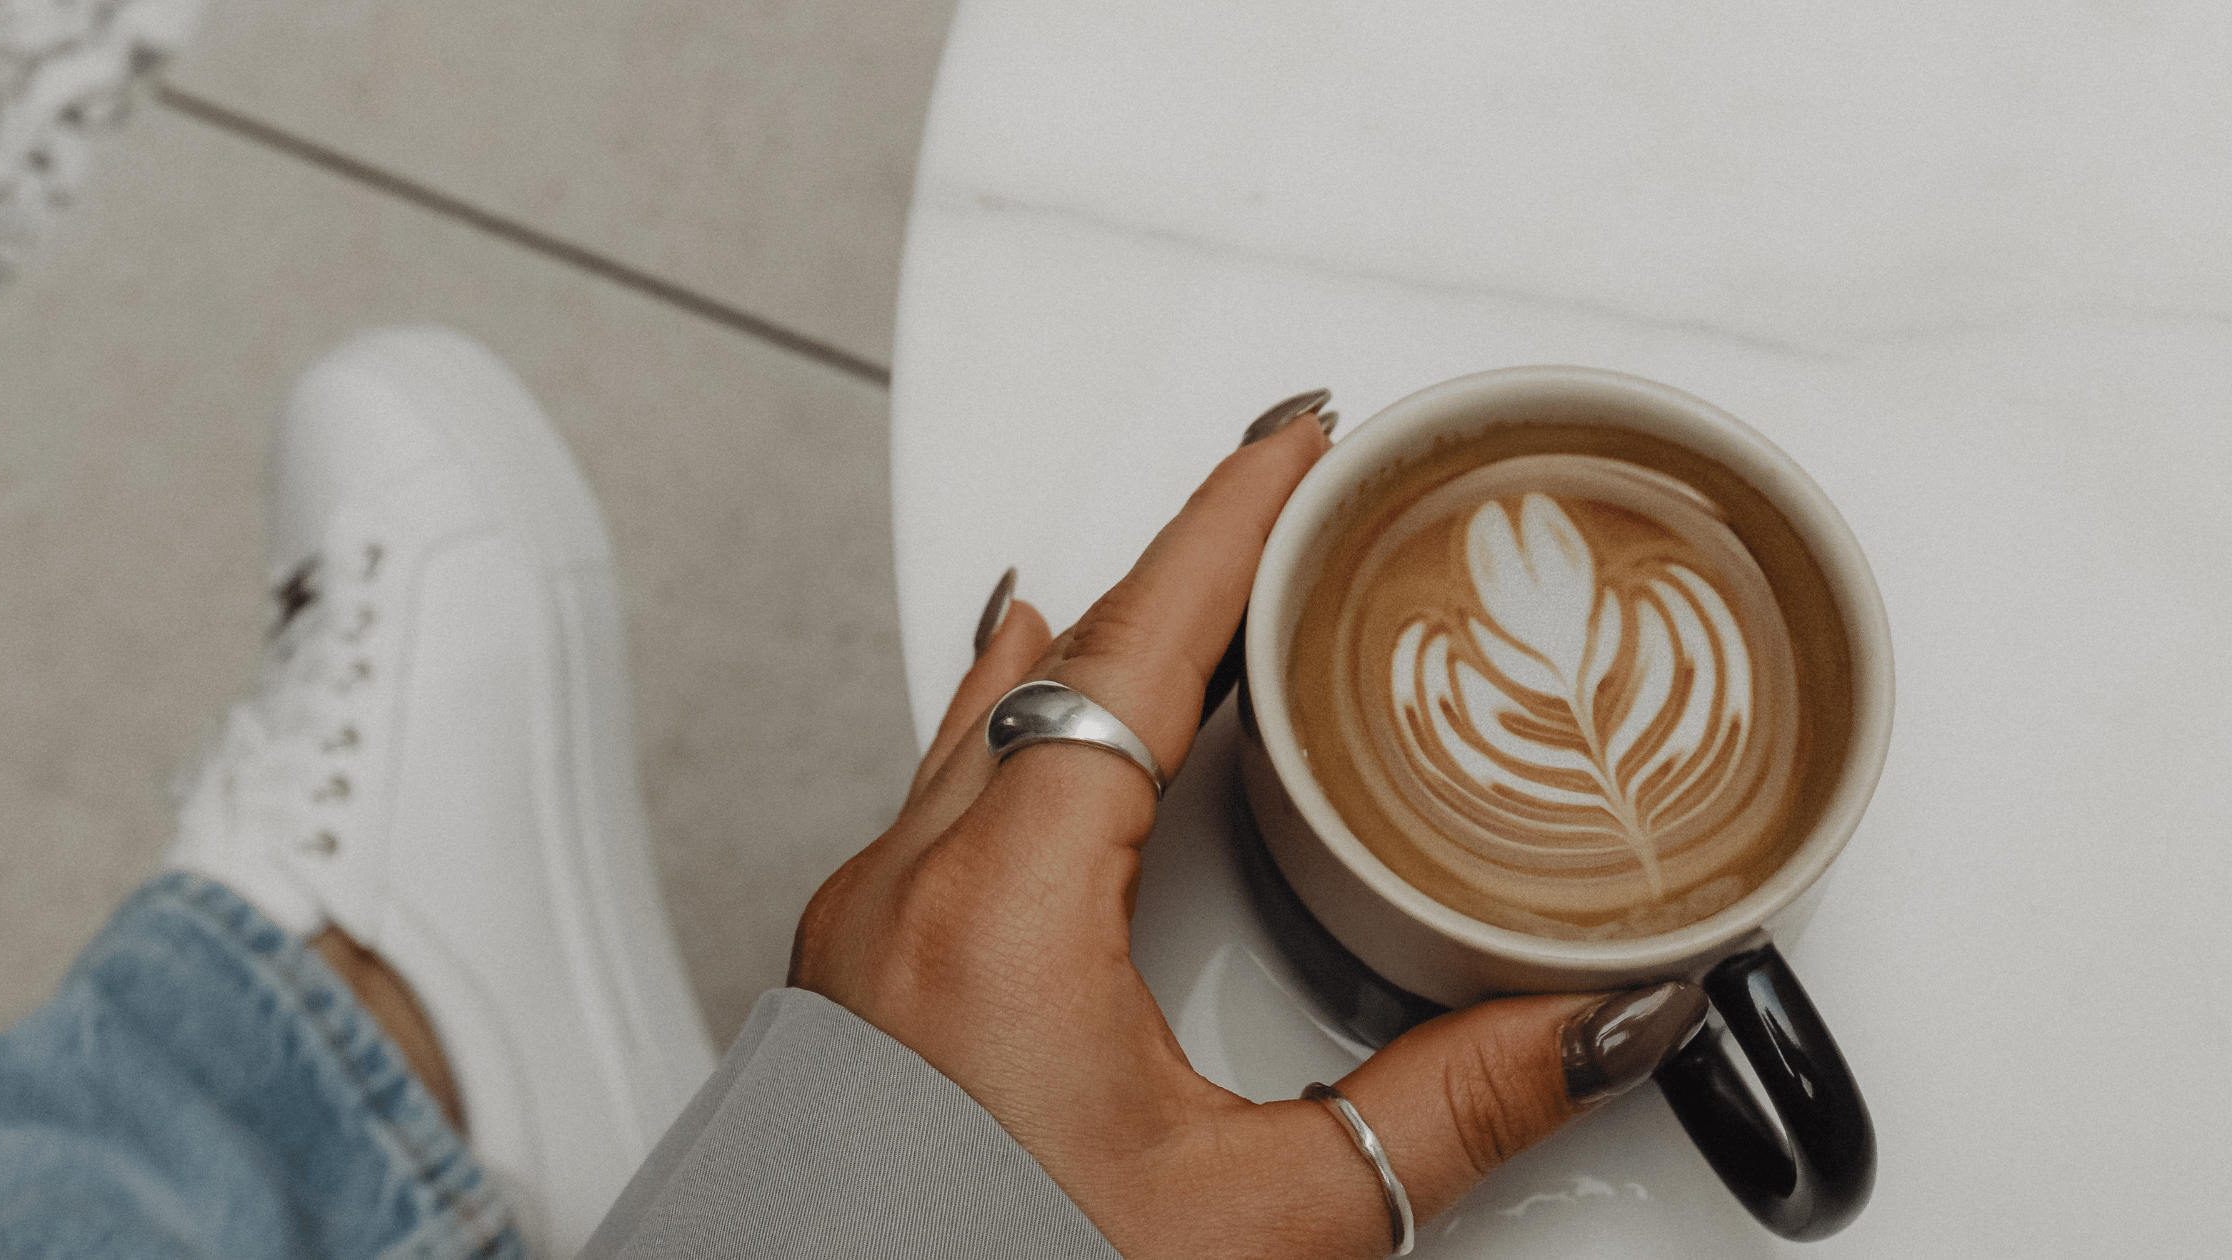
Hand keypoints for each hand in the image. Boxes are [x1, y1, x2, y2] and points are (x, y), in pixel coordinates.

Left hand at [790, 413, 1703, 1256]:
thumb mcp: (1256, 1222)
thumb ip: (1442, 1109)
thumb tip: (1588, 1026)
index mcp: (996, 910)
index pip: (1133, 646)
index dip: (1230, 527)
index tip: (1298, 441)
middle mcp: (906, 894)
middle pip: (1060, 658)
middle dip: (1187, 570)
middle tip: (1290, 508)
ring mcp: (866, 929)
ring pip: (992, 718)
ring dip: (1102, 641)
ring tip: (1197, 591)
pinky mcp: (859, 978)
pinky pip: (949, 789)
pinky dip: (1024, 722)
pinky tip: (1039, 714)